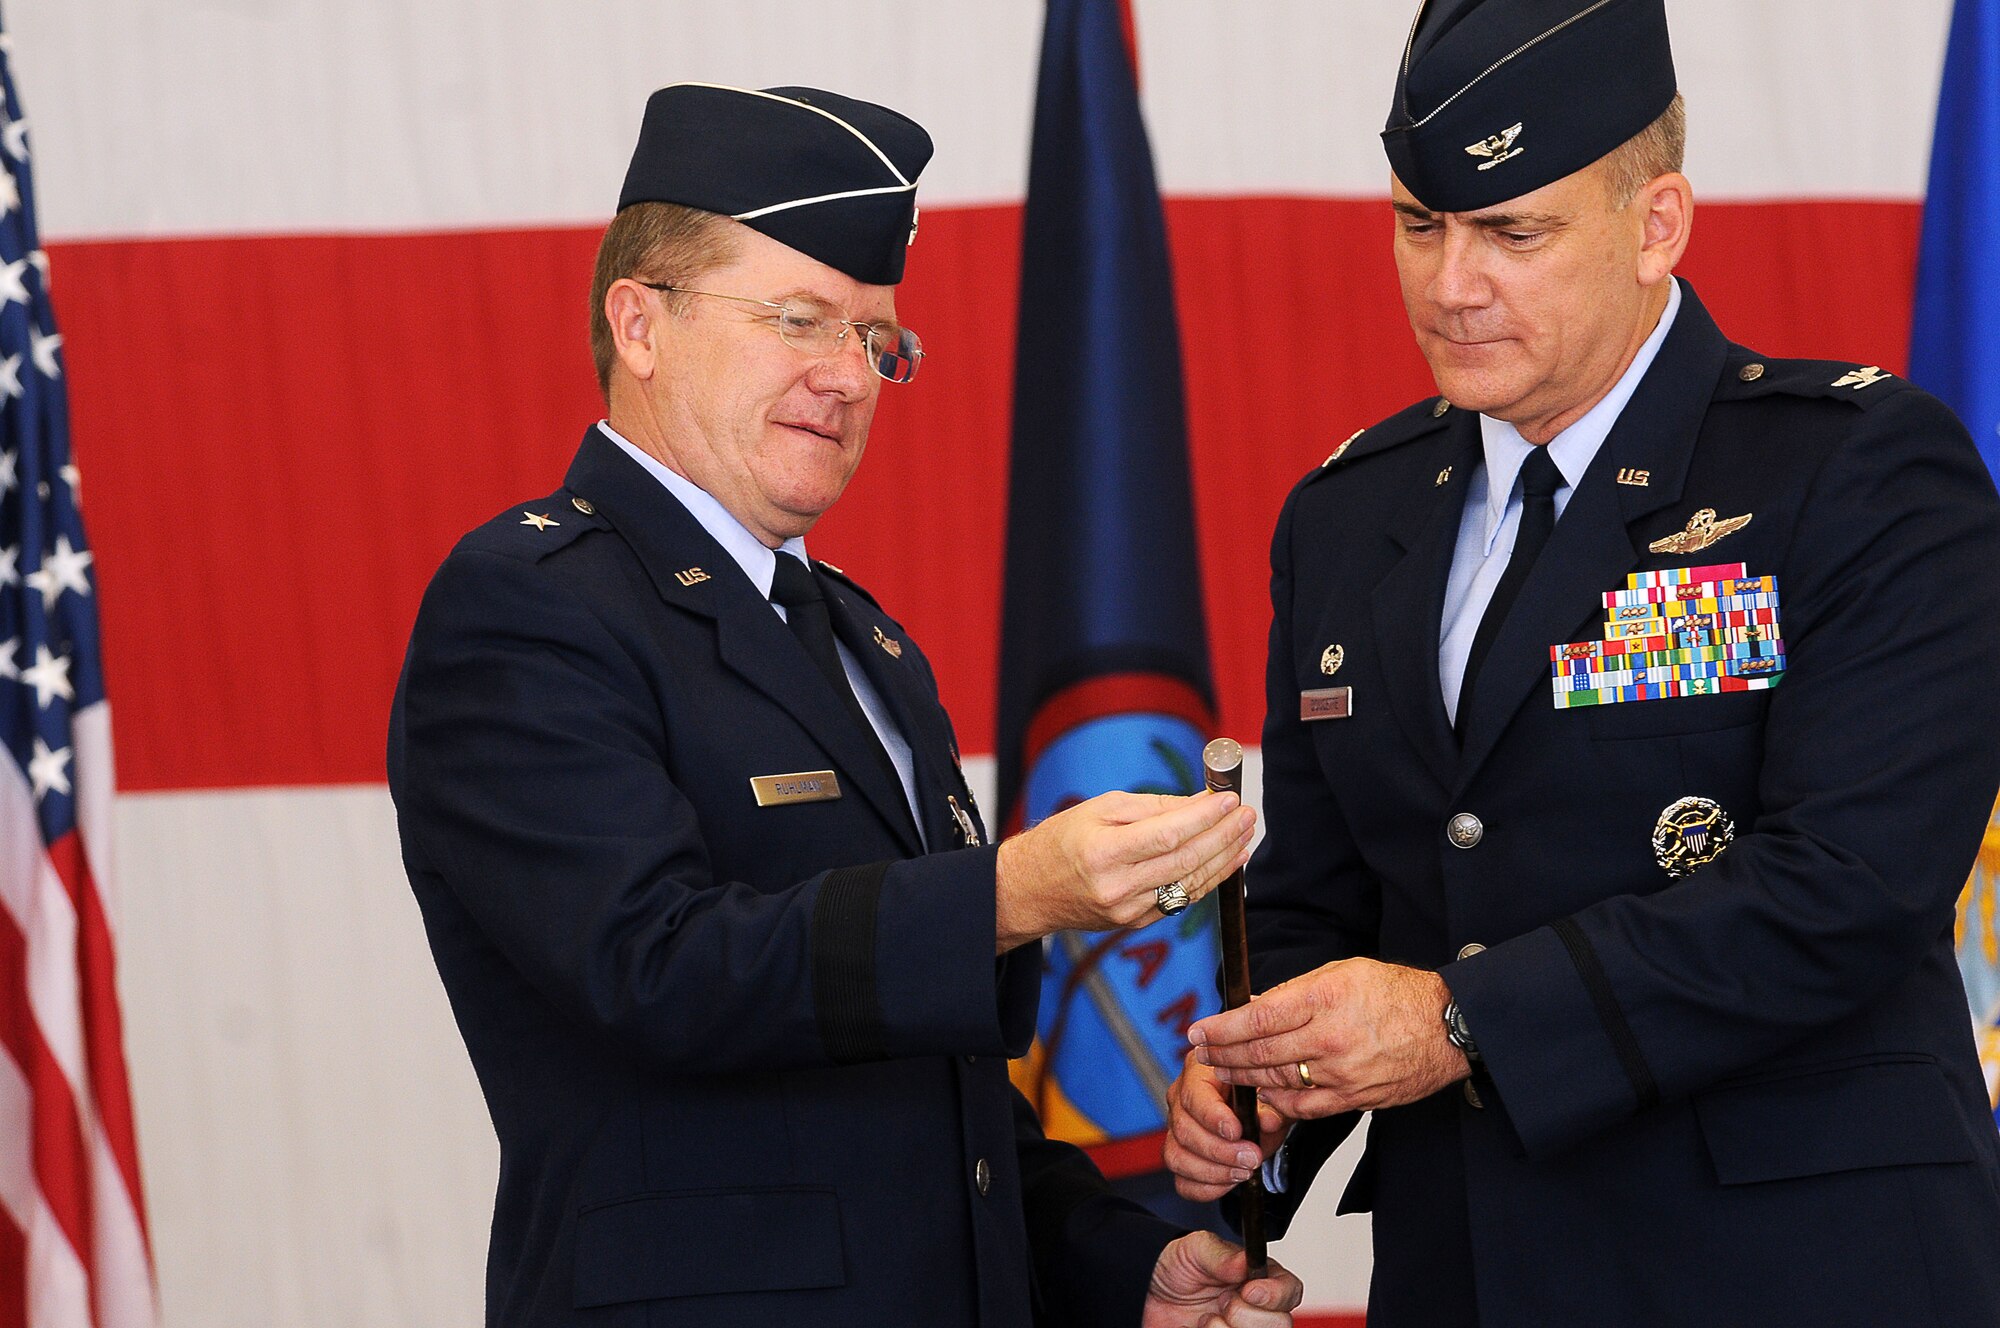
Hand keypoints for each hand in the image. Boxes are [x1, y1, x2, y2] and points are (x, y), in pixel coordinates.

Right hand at [993, 791, 1255, 951]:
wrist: (1029, 891)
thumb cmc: (1062, 840)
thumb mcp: (1100, 809)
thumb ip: (1153, 806)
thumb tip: (1200, 801)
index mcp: (1103, 852)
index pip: (1168, 835)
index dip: (1205, 817)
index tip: (1230, 799)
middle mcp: (1117, 887)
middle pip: (1186, 861)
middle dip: (1223, 836)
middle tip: (1247, 815)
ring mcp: (1127, 911)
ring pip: (1190, 884)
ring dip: (1224, 858)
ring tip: (1245, 834)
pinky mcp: (1134, 924)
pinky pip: (1181, 900)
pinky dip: (1208, 879)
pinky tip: (1227, 860)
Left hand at [1143, 1231, 1303, 1327]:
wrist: (1144, 1293)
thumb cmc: (1172, 1268)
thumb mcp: (1192, 1249)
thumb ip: (1220, 1255)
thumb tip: (1245, 1262)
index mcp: (1258, 1278)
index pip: (1290, 1290)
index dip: (1275, 1293)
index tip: (1249, 1291)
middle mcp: (1257, 1309)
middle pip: (1281, 1322)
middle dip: (1247, 1314)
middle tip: (1221, 1302)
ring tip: (1208, 1318)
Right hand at [1165, 1052, 1291, 1202]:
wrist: (1263, 1115)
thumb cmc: (1262, 1097)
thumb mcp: (1274, 1095)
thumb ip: (1274, 1107)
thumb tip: (1268, 1120)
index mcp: (1200, 1071)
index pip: (1193, 1094)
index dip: (1212, 1116)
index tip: (1236, 1131)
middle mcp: (1181, 1098)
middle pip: (1183, 1128)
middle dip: (1219, 1150)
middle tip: (1251, 1157)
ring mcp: (1177, 1129)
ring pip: (1177, 1156)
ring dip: (1213, 1171)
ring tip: (1243, 1171)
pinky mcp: (1181, 1157)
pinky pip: (1182, 1181)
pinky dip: (1207, 1188)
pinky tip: (1230, 1182)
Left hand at [1188, 959, 1467, 1117]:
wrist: (1446, 1026)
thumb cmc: (1395, 993)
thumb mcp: (1341, 973)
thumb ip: (1294, 992)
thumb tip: (1252, 1006)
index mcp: (1323, 998)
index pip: (1256, 1018)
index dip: (1220, 1028)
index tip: (1197, 1031)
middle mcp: (1328, 1037)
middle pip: (1259, 1053)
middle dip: (1222, 1055)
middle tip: (1200, 1053)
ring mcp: (1341, 1072)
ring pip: (1276, 1081)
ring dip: (1242, 1078)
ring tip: (1222, 1071)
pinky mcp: (1353, 1098)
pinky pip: (1303, 1106)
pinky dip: (1277, 1101)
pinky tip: (1262, 1093)